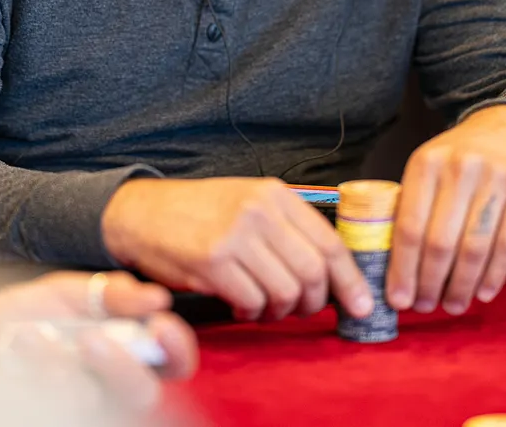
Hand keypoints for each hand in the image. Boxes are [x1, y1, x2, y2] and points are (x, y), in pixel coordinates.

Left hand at [0, 271, 197, 411]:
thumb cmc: (29, 316)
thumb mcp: (70, 292)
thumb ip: (111, 293)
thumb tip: (156, 298)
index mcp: (126, 350)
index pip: (173, 360)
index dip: (177, 347)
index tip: (160, 326)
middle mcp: (107, 383)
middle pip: (142, 394)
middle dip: (121, 367)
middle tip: (92, 340)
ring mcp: (77, 401)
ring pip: (89, 400)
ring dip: (60, 368)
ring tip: (32, 334)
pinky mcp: (44, 410)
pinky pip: (47, 405)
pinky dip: (30, 369)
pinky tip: (19, 344)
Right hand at [101, 177, 372, 321]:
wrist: (143, 212)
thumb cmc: (200, 213)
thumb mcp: (249, 201)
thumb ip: (287, 227)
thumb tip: (331, 269)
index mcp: (275, 194)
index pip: (330, 242)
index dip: (351, 279)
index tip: (362, 304)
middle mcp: (259, 212)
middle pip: (313, 272)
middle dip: (313, 302)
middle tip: (300, 309)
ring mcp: (236, 236)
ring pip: (285, 291)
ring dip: (280, 310)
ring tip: (265, 306)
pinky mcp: (212, 261)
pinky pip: (252, 301)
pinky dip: (252, 312)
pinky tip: (242, 305)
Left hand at [387, 104, 505, 314]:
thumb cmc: (460, 159)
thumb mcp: (429, 168)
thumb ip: (412, 206)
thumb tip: (392, 267)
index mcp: (426, 164)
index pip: (409, 226)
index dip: (402, 269)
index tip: (398, 300)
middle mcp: (460, 168)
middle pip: (440, 242)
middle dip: (429, 283)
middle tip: (425, 307)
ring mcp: (497, 178)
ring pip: (474, 248)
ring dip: (461, 286)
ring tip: (453, 305)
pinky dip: (494, 275)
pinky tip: (482, 293)